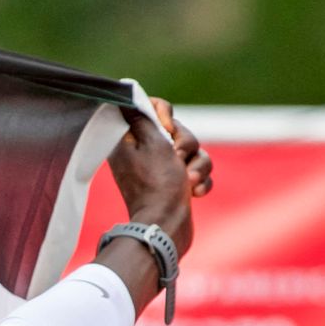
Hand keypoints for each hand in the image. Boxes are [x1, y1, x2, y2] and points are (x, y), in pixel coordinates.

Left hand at [105, 96, 212, 252]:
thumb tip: (124, 97)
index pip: (150, 108)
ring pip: (193, 151)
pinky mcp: (178, 184)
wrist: (166, 228)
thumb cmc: (158, 185)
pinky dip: (200, 181)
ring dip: (197, 165)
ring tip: (189, 181)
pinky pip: (198, 171)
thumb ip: (143, 117)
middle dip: (186, 143)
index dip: (164, 113)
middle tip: (179, 158)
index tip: (166, 128)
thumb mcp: (151, 143)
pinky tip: (194, 193)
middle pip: (178, 130)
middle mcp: (144, 153)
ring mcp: (163, 169)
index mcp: (129, 140)